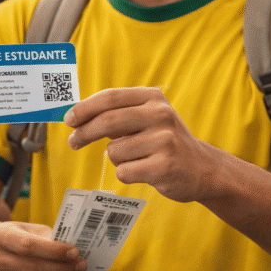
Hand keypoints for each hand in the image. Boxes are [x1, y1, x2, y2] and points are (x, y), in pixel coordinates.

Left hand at [64, 87, 220, 202]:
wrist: (202, 169)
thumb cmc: (163, 141)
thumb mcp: (145, 119)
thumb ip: (115, 115)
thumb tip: (74, 117)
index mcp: (153, 98)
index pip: (110, 97)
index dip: (84, 108)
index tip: (68, 119)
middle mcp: (161, 115)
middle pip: (108, 121)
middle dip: (84, 133)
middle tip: (73, 142)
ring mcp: (165, 141)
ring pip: (114, 151)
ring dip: (115, 158)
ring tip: (136, 159)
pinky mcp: (165, 167)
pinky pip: (124, 171)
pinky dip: (126, 173)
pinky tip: (144, 171)